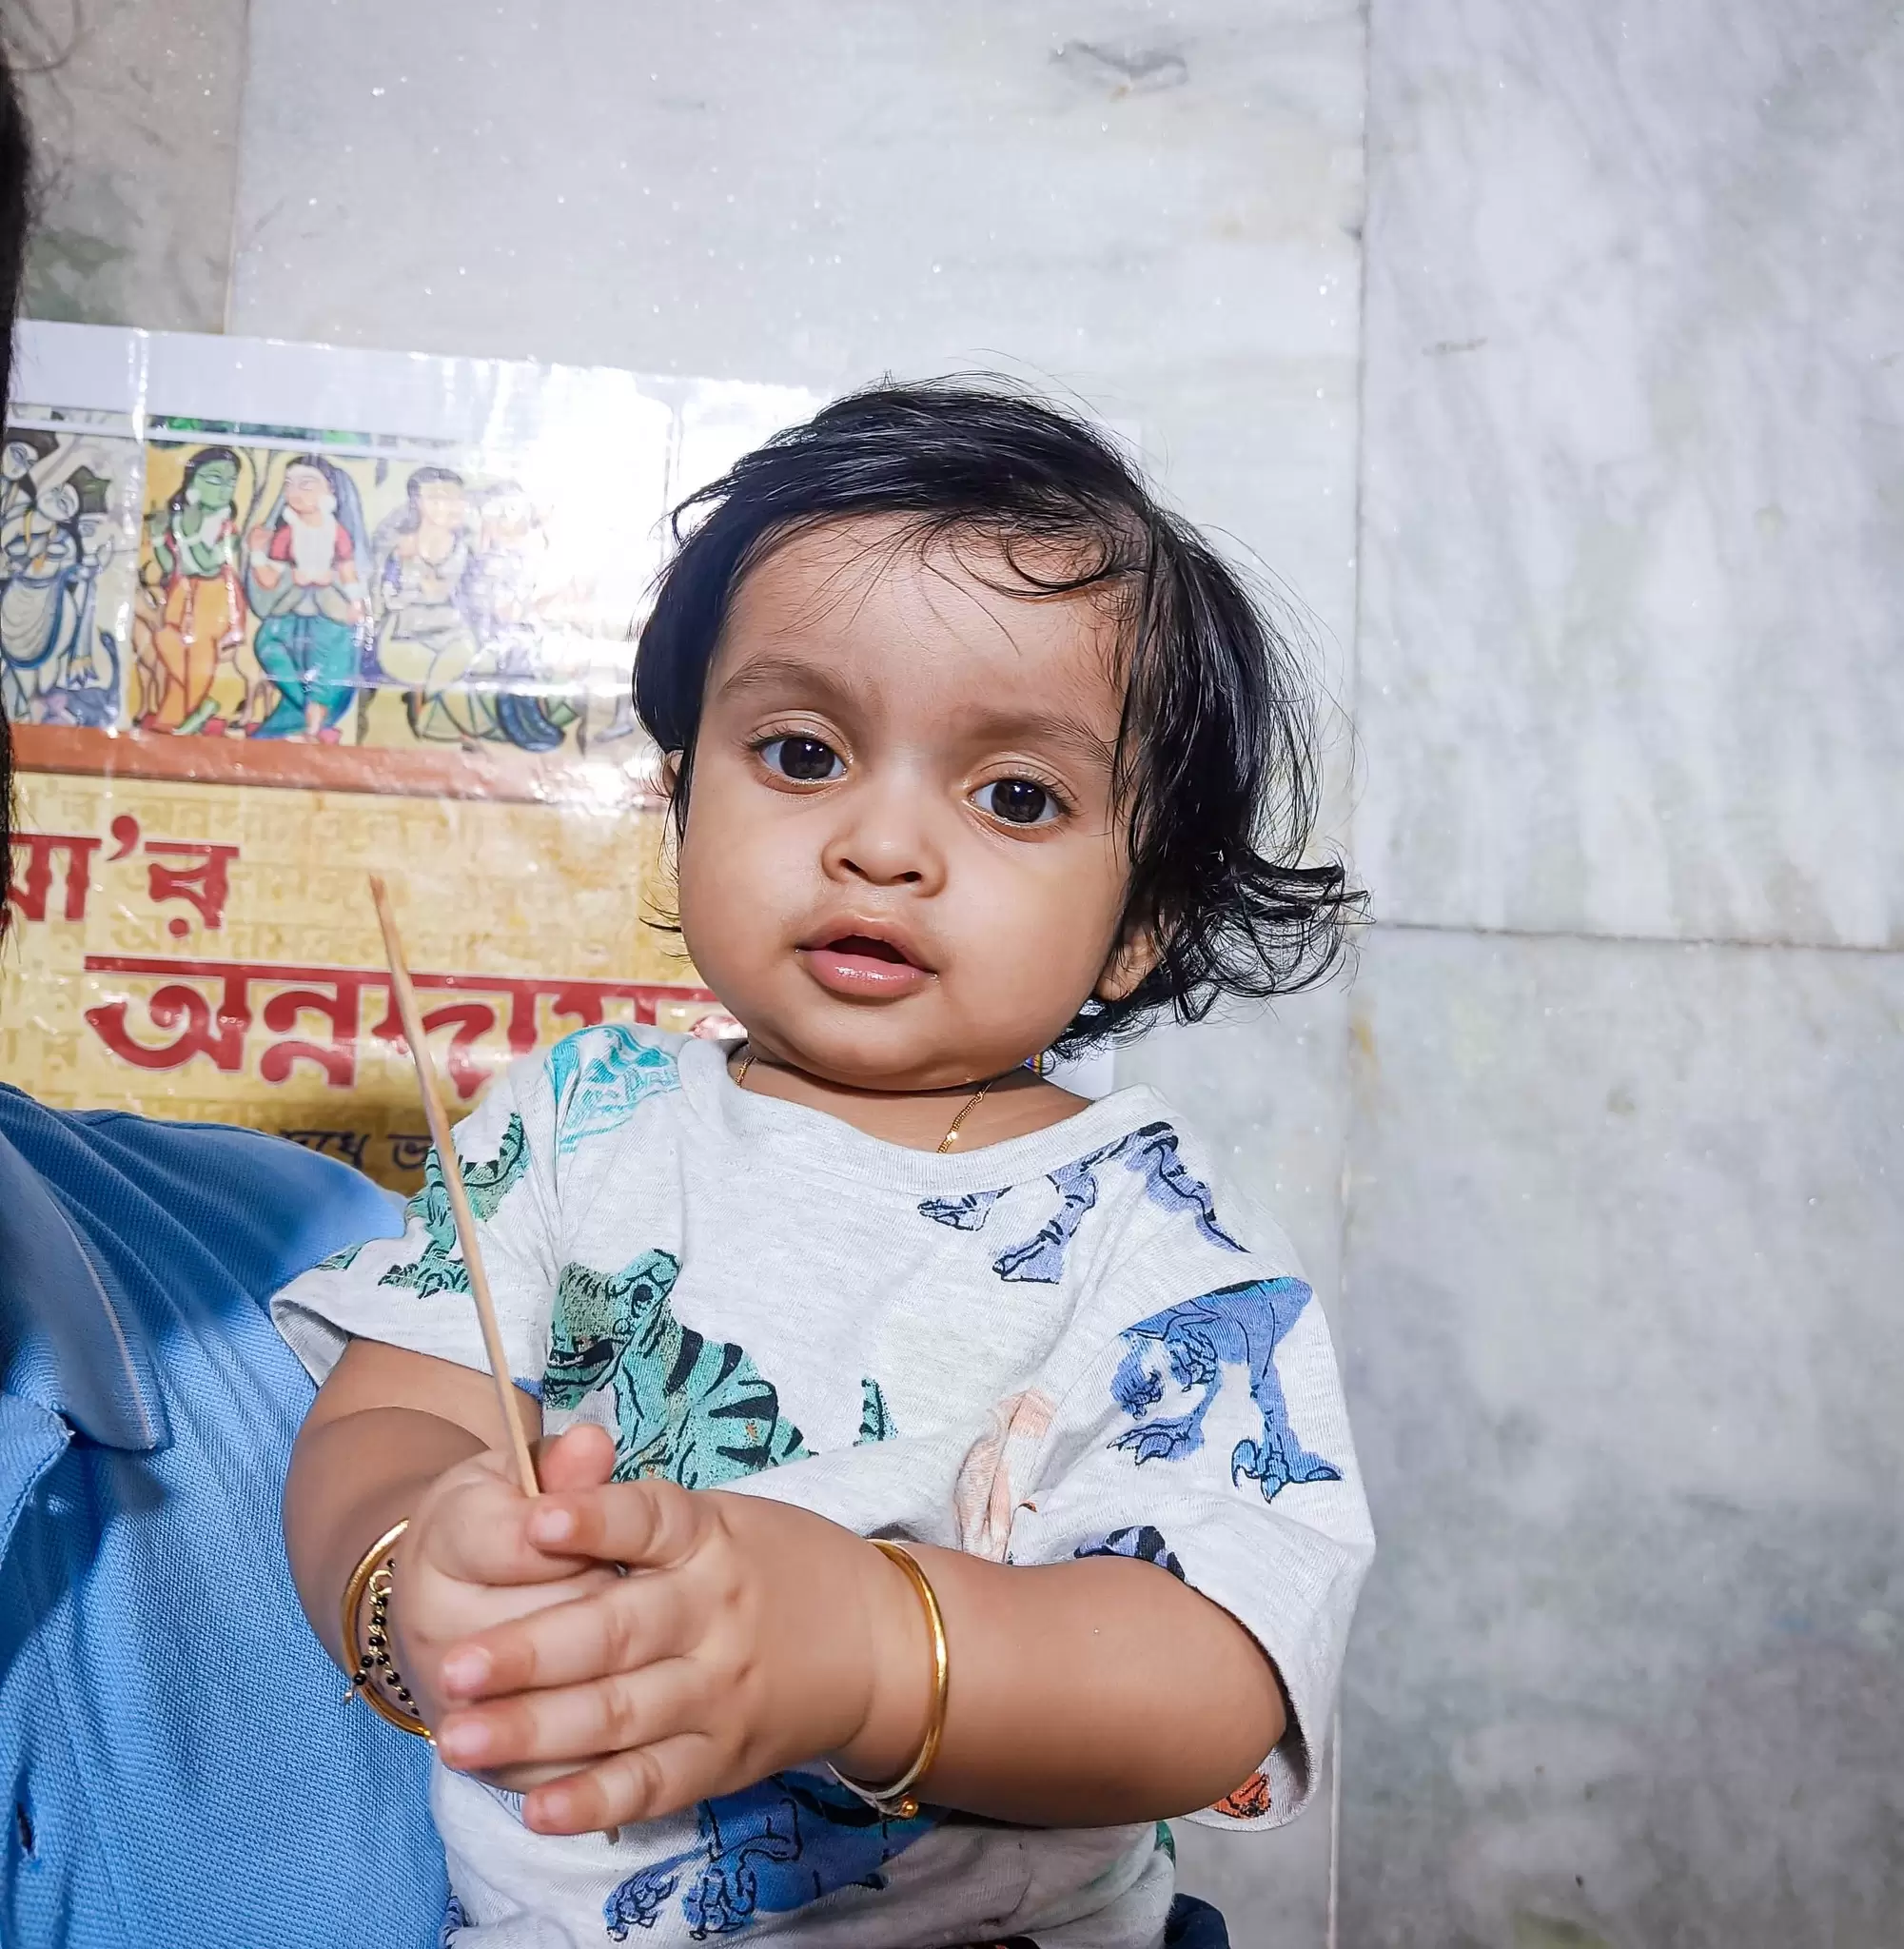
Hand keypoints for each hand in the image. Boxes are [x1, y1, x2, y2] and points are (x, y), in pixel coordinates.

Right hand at [392, 1426, 623, 1781]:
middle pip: (534, 1628)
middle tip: (644, 1607)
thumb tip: (594, 1444)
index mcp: (448, 1541)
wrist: (446, 1593)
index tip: (617, 1532)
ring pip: (536, 1708)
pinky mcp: (483, 1759)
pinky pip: (541, 1772)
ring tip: (654, 1686)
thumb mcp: (521, 1476)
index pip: (515, 1543)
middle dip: (596, 1621)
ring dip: (597, 1699)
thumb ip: (561, 1465)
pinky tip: (641, 1750)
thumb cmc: (504, 1520)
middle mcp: (438, 1625)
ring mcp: (456, 1702)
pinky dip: (589, 1773)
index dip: (574, 1536)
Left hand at [427, 1480, 930, 1834]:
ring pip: (617, 1715)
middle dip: (528, 1653)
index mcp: (708, 1537)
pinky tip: (535, 1808)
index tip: (534, 1521)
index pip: (649, 1522)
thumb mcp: (717, 1516)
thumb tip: (555, 1477)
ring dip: (533, 1731)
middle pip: (614, 1633)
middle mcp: (713, 1613)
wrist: (877, 1644)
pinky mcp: (719, 1758)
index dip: (594, 1522)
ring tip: (458, 1737)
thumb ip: (631, 1510)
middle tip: (453, 1668)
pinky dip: (593, 1800)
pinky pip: (651, 1785)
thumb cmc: (772, 1565)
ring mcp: (717, 1692)